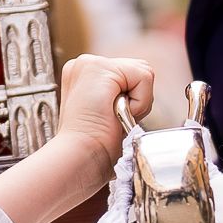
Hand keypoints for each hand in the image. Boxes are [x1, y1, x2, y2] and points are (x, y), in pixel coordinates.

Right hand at [0, 56, 155, 222]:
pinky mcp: (99, 67)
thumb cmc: (92, 149)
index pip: (129, 76)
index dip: (131, 102)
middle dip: (137, 99)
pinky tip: (115, 114)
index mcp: (84, 76)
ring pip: (143, 72)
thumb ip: (120, 97)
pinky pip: (144, 77)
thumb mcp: (108, 115)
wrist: (79, 158)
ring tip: (113, 117)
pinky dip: (140, 102)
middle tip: (112, 120)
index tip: (109, 120)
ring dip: (138, 102)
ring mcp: (89, 63)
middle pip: (139, 70)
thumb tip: (135, 99)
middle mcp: (83, 65)